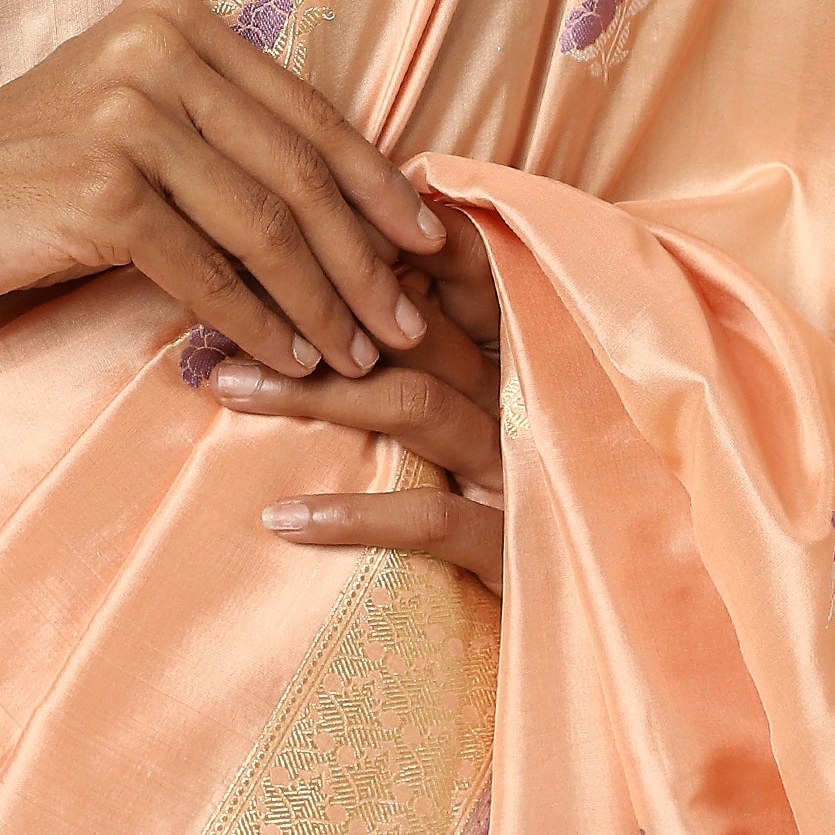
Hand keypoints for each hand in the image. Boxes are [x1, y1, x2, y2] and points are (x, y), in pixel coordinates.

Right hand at [0, 0, 444, 379]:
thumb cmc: (18, 178)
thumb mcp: (127, 123)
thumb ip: (219, 134)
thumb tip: (354, 199)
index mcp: (174, 19)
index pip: (307, 113)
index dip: (378, 186)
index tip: (430, 246)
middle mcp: (156, 48)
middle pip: (298, 169)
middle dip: (368, 256)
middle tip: (415, 323)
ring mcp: (127, 115)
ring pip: (265, 226)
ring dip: (325, 303)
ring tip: (362, 357)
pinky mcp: (100, 189)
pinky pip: (207, 272)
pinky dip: (258, 324)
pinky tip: (287, 361)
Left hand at [209, 207, 506, 591]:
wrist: (616, 606)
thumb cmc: (533, 498)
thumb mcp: (500, 412)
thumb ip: (442, 354)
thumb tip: (338, 299)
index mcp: (525, 353)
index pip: (463, 271)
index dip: (381, 245)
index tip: (286, 228)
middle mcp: (526, 397)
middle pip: (414, 330)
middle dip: (312, 310)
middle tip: (219, 306)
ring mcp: (522, 469)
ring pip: (414, 405)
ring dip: (314, 393)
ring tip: (230, 390)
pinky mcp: (515, 545)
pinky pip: (430, 519)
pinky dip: (354, 517)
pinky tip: (281, 517)